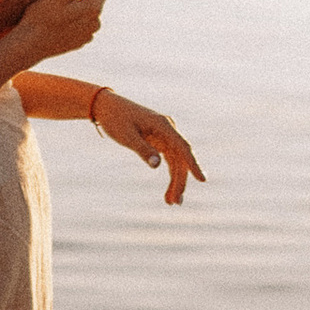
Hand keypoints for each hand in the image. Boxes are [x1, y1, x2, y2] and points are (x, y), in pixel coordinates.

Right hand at [12, 0, 113, 65]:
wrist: (29, 46)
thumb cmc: (41, 16)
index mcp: (93, 8)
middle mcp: (96, 22)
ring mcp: (89, 34)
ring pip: (91, 10)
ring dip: (83, 1)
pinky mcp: (81, 41)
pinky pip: (84, 23)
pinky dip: (77, 16)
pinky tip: (62, 14)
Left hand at [89, 89, 206, 204]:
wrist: (107, 107)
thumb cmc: (115, 119)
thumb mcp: (126, 136)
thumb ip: (142, 149)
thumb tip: (157, 165)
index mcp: (163, 125)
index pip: (182, 147)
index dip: (193, 164)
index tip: (202, 180)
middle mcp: (168, 129)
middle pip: (180, 159)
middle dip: (180, 181)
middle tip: (175, 203)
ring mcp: (165, 135)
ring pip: (176, 162)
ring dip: (175, 181)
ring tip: (170, 202)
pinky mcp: (160, 140)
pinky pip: (170, 160)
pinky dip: (170, 175)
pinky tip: (168, 191)